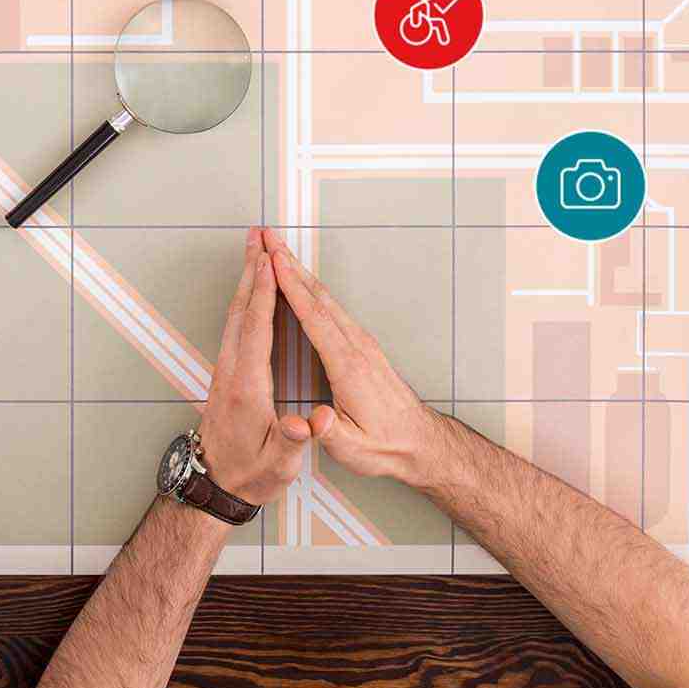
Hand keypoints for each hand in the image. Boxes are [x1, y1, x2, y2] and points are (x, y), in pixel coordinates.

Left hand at [190, 227, 313, 504]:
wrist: (216, 486)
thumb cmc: (251, 475)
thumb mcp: (279, 466)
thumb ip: (293, 442)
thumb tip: (307, 423)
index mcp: (248, 387)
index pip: (256, 330)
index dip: (264, 295)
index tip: (269, 262)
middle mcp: (232, 371)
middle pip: (241, 310)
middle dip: (251, 270)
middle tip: (258, 235)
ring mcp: (226, 370)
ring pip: (235, 314)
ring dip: (246, 279)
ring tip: (254, 248)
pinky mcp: (227, 373)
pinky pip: (235, 325)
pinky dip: (245, 298)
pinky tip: (251, 289)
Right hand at [266, 229, 450, 486]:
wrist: (420, 443)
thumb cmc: (386, 447)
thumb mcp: (355, 450)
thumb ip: (333, 433)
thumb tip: (317, 419)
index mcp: (348, 367)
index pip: (315, 318)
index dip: (291, 288)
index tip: (271, 261)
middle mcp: (357, 347)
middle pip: (319, 297)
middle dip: (291, 265)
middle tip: (268, 237)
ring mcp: (362, 343)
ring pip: (326, 299)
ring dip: (300, 272)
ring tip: (278, 250)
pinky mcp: (363, 347)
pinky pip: (332, 309)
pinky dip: (312, 290)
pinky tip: (302, 282)